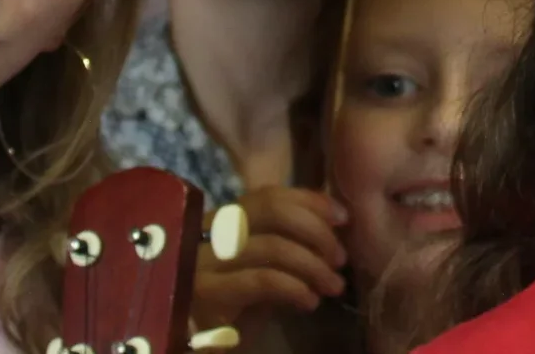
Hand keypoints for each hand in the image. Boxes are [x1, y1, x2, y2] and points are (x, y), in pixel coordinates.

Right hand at [191, 184, 350, 327]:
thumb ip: (284, 246)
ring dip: (313, 265)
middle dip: (315, 229)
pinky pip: (262, 280)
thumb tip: (332, 229)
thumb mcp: (259, 270)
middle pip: (271, 209)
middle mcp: (208, 232)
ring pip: (272, 245)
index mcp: (222, 221)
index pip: (268, 194)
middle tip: (339, 257)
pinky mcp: (205, 294)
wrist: (191, 344)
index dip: (310, 200)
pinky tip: (309, 301)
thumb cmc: (229, 307)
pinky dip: (294, 287)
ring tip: (333, 285)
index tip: (343, 217)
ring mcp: (202, 261)